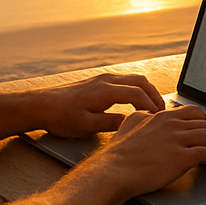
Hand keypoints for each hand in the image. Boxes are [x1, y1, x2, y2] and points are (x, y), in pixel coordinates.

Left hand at [37, 72, 163, 138]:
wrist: (42, 105)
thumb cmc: (61, 116)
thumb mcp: (85, 126)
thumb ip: (109, 123)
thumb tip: (130, 123)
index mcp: (105, 90)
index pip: (137, 94)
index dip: (151, 106)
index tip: (158, 119)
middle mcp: (106, 80)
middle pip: (141, 82)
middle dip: (155, 96)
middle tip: (163, 113)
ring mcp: (103, 78)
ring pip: (135, 79)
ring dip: (148, 91)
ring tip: (154, 108)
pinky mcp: (100, 81)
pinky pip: (126, 81)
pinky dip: (138, 89)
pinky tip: (138, 102)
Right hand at [95, 104, 205, 196]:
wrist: (114, 171)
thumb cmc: (119, 153)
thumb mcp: (130, 124)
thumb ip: (143, 116)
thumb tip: (149, 115)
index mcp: (161, 117)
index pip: (192, 111)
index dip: (200, 122)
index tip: (200, 131)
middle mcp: (172, 125)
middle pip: (205, 122)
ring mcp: (177, 140)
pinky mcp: (181, 158)